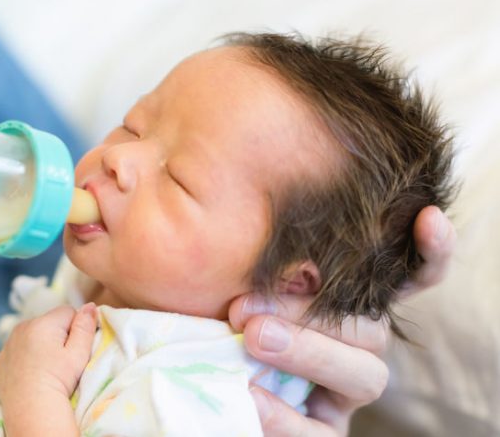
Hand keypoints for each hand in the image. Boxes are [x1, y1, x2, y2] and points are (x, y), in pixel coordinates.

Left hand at [0, 304, 97, 401]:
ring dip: (41, 344)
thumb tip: (90, 305)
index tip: (74, 349)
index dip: (76, 329)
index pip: (68, 312)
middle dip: (58, 335)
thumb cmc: (59, 380)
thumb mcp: (79, 353)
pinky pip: (19, 348)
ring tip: (46, 367)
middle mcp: (22, 327)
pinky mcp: (1, 359)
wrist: (31, 410)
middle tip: (61, 361)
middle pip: (49, 322)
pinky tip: (32, 372)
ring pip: (33, 335)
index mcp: (42, 322)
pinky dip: (26, 355)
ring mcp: (9, 343)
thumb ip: (85, 327)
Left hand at [228, 206, 455, 435]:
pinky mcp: (325, 434)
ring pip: (364, 375)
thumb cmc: (219, 321)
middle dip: (313, 314)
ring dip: (308, 353)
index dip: (428, 254)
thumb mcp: (239, 291)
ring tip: (252, 338)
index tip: (427, 218)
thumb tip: (265, 234)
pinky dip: (286, 416)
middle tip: (246, 308)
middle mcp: (359, 349)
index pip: (409, 279)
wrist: (205, 382)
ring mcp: (346, 394)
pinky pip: (319, 433)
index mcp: (348, 307)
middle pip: (372, 328)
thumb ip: (262, 272)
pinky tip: (252, 397)